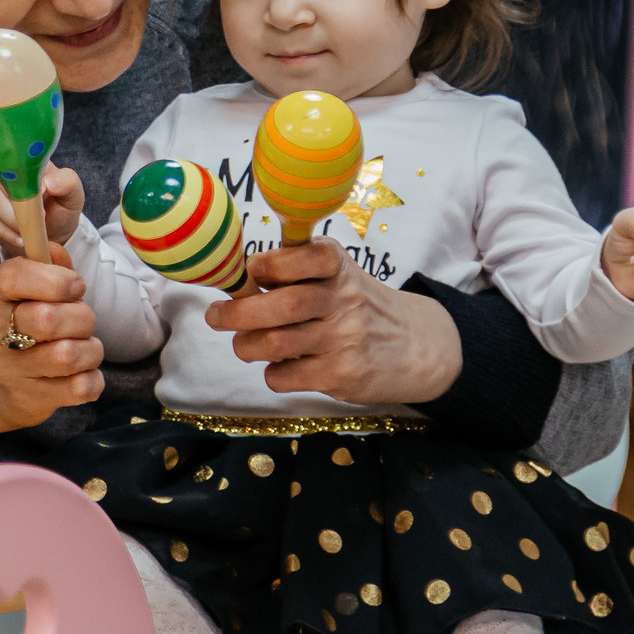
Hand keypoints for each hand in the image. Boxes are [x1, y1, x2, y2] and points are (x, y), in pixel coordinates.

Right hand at [0, 166, 84, 254]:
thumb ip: (67, 182)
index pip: (14, 165)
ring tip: (29, 234)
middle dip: (17, 210)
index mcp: (26, 166)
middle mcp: (6, 178)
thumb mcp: (73, 195)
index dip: (24, 183)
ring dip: (11, 224)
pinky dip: (5, 234)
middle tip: (38, 220)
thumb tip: (46, 183)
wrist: (53, 234)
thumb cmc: (62, 210)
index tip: (42, 195)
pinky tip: (20, 240)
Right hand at [0, 253, 104, 434]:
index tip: (75, 286)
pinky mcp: (35, 399)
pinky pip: (80, 388)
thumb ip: (47, 267)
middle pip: (48, 319)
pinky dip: (94, 378)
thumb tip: (56, 250)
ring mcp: (13, 372)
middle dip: (81, 316)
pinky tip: (83, 372)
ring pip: (68, 356)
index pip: (12, 277)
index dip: (53, 279)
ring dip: (91, 348)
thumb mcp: (27, 292)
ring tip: (84, 346)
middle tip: (82, 321)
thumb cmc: (23, 327)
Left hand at [206, 240, 461, 404]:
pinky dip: (271, 372)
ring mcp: (346, 340)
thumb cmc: (360, 306)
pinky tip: (282, 366)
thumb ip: (296, 269)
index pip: (304, 257)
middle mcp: (345, 300)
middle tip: (216, 316)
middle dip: (237, 312)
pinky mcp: (343, 376)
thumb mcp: (339, 275)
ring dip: (245, 346)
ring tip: (244, 345)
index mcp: (339, 267)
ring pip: (275, 344)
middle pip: (282, 305)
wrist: (417, 346)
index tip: (249, 272)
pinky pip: (285, 376)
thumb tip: (238, 276)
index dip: (268, 264)